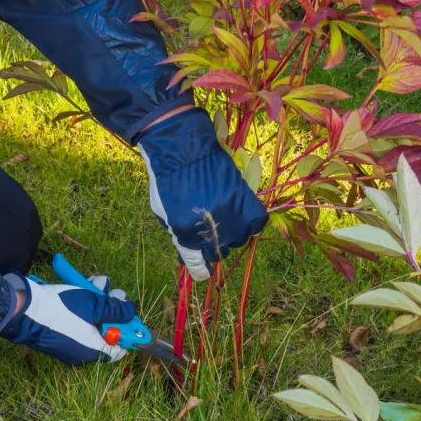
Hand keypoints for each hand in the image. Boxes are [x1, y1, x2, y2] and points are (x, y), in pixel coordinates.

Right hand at [0, 272, 135, 364]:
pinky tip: (84, 287)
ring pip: (91, 322)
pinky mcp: (58, 333)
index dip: (127, 330)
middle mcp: (82, 352)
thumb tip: (131, 312)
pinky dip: (83, 307)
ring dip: (97, 302)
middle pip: (106, 332)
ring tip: (98, 283)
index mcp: (94, 352)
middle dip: (112, 309)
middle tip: (114, 292)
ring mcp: (69, 343)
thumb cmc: (62, 309)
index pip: (120, 348)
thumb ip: (117, 310)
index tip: (129, 313)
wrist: (22, 310)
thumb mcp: (95, 305)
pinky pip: (77, 322)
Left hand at [137, 108, 268, 280]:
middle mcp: (211, 231)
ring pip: (238, 240)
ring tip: (222, 220)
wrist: (182, 149)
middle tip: (208, 231)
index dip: (200, 270)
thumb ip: (178, 237)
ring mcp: (230, 216)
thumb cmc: (167, 180)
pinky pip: (257, 223)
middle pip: (219, 254)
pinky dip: (252, 225)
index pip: (198, 267)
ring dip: (231, 234)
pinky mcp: (245, 201)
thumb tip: (193, 253)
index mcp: (186, 236)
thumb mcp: (163, 214)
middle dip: (212, 247)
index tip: (202, 271)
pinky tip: (243, 220)